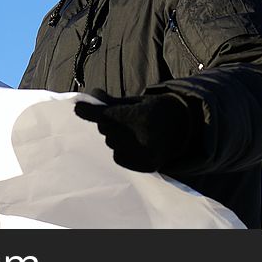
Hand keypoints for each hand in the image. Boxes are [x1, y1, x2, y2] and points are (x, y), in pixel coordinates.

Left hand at [74, 89, 190, 171]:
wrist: (184, 128)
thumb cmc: (154, 110)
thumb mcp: (135, 101)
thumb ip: (112, 101)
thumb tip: (91, 95)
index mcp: (141, 117)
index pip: (107, 115)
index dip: (90, 112)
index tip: (77, 107)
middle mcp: (142, 138)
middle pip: (106, 130)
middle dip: (107, 122)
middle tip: (121, 118)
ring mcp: (144, 154)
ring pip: (111, 144)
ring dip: (114, 137)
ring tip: (132, 132)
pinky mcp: (145, 166)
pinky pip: (119, 158)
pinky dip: (121, 151)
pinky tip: (134, 144)